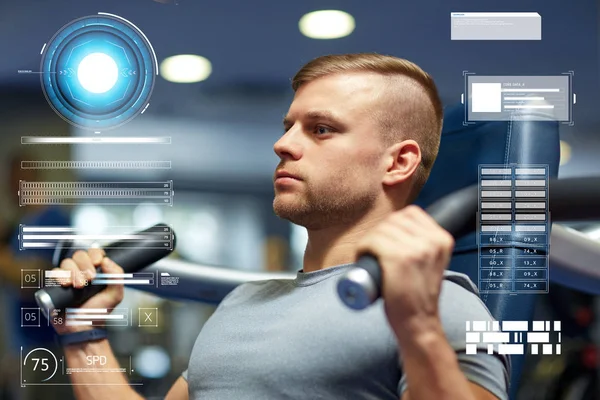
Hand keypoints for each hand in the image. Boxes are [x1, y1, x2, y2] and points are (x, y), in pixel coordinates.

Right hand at [50, 248, 124, 334]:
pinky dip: (60, 276)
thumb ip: (116, 276)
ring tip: (79, 286)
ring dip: (74, 272)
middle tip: (90, 279)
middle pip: (80, 255)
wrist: (83, 328)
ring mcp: (68, 277)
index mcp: (96, 270)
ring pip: (67, 262)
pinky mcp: (55, 284)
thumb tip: (106, 261)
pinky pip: (54, 272)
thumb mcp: (115, 294)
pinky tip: (66, 285)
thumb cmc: (99, 312)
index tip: (98, 263)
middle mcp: (82, 271)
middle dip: (85, 265)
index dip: (95, 254)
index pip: (94, 252)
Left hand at [355, 205, 453, 335]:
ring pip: (381, 230)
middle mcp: (432, 241)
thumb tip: (398, 227)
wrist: (419, 322)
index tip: (387, 240)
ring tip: (369, 257)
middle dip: (380, 232)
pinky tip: (363, 257)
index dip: (394, 224)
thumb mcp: (430, 262)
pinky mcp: (398, 259)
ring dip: (369, 241)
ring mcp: (416, 249)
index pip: (411, 213)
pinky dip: (363, 247)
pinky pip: (372, 241)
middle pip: (394, 220)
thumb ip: (424, 243)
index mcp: (442, 239)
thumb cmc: (418, 295)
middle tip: (374, 251)